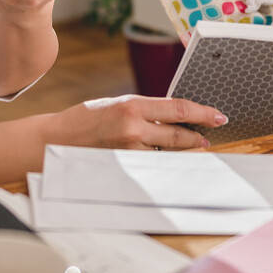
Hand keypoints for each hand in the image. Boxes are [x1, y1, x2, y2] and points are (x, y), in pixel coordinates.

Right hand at [50, 95, 228, 150]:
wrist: (55, 140)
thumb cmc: (86, 119)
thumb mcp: (117, 105)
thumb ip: (144, 110)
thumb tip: (174, 116)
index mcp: (131, 106)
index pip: (177, 109)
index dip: (202, 113)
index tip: (218, 116)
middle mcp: (132, 128)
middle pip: (179, 134)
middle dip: (199, 137)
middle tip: (209, 137)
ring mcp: (128, 150)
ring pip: (167, 152)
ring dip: (182, 151)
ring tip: (192, 148)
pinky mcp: (124, 166)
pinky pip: (152, 164)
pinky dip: (161, 161)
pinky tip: (165, 159)